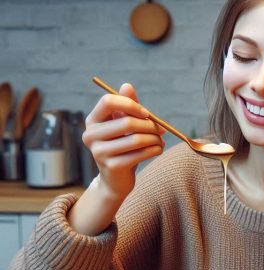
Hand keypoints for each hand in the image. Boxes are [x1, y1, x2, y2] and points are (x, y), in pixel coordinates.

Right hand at [82, 83, 165, 199]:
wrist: (116, 179)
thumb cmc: (122, 145)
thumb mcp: (124, 123)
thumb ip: (127, 105)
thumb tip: (127, 85)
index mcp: (93, 120)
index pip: (108, 101)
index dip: (131, 104)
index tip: (147, 113)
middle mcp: (91, 135)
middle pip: (127, 122)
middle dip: (150, 125)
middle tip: (161, 129)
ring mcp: (99, 152)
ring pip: (136, 139)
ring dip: (155, 139)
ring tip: (160, 140)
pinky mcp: (112, 166)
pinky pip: (140, 154)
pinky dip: (154, 150)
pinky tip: (158, 149)